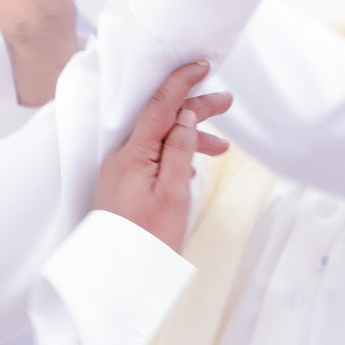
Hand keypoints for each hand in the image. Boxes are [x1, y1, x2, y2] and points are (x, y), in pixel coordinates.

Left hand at [91, 62, 231, 251]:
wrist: (117, 278)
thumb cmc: (148, 239)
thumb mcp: (173, 193)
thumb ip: (179, 150)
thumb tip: (185, 116)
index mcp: (132, 154)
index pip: (159, 106)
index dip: (181, 83)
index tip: (202, 66)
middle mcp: (121, 157)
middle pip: (160, 120)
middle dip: (194, 108)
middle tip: (227, 102)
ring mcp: (119, 171)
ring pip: (158, 140)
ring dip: (189, 137)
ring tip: (222, 148)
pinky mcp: (122, 185)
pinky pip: (150, 158)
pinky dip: (174, 155)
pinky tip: (192, 167)